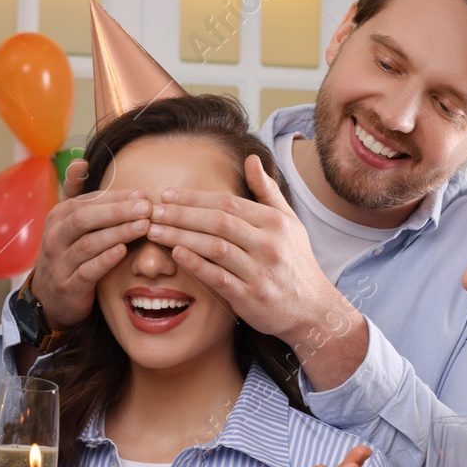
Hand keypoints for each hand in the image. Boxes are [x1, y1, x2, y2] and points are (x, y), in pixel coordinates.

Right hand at [29, 161, 152, 329]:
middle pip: (86, 219)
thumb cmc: (68, 253)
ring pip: (88, 244)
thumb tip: (81, 161)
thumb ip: (76, 193)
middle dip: (117, 212)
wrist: (51, 298)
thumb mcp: (67, 223)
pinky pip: (87, 271)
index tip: (141, 194)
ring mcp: (60, 262)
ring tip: (143, 226)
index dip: (115, 197)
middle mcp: (56, 237)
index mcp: (58, 217)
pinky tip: (123, 251)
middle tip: (146, 207)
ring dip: (117, 233)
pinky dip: (104, 260)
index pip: (87, 201)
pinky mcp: (68, 286)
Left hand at [147, 155, 352, 348]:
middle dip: (181, 214)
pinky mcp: (251, 297)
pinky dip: (196, 265)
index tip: (167, 195)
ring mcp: (260, 272)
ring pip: (215, 248)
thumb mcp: (289, 222)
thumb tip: (251, 158)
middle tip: (153, 211)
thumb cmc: (295, 261)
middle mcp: (269, 244)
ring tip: (154, 231)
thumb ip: (267, 191)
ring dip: (181, 237)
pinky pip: (219, 277)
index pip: (228, 203)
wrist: (313, 309)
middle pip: (218, 222)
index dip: (194, 197)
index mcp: (275, 223)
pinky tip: (176, 254)